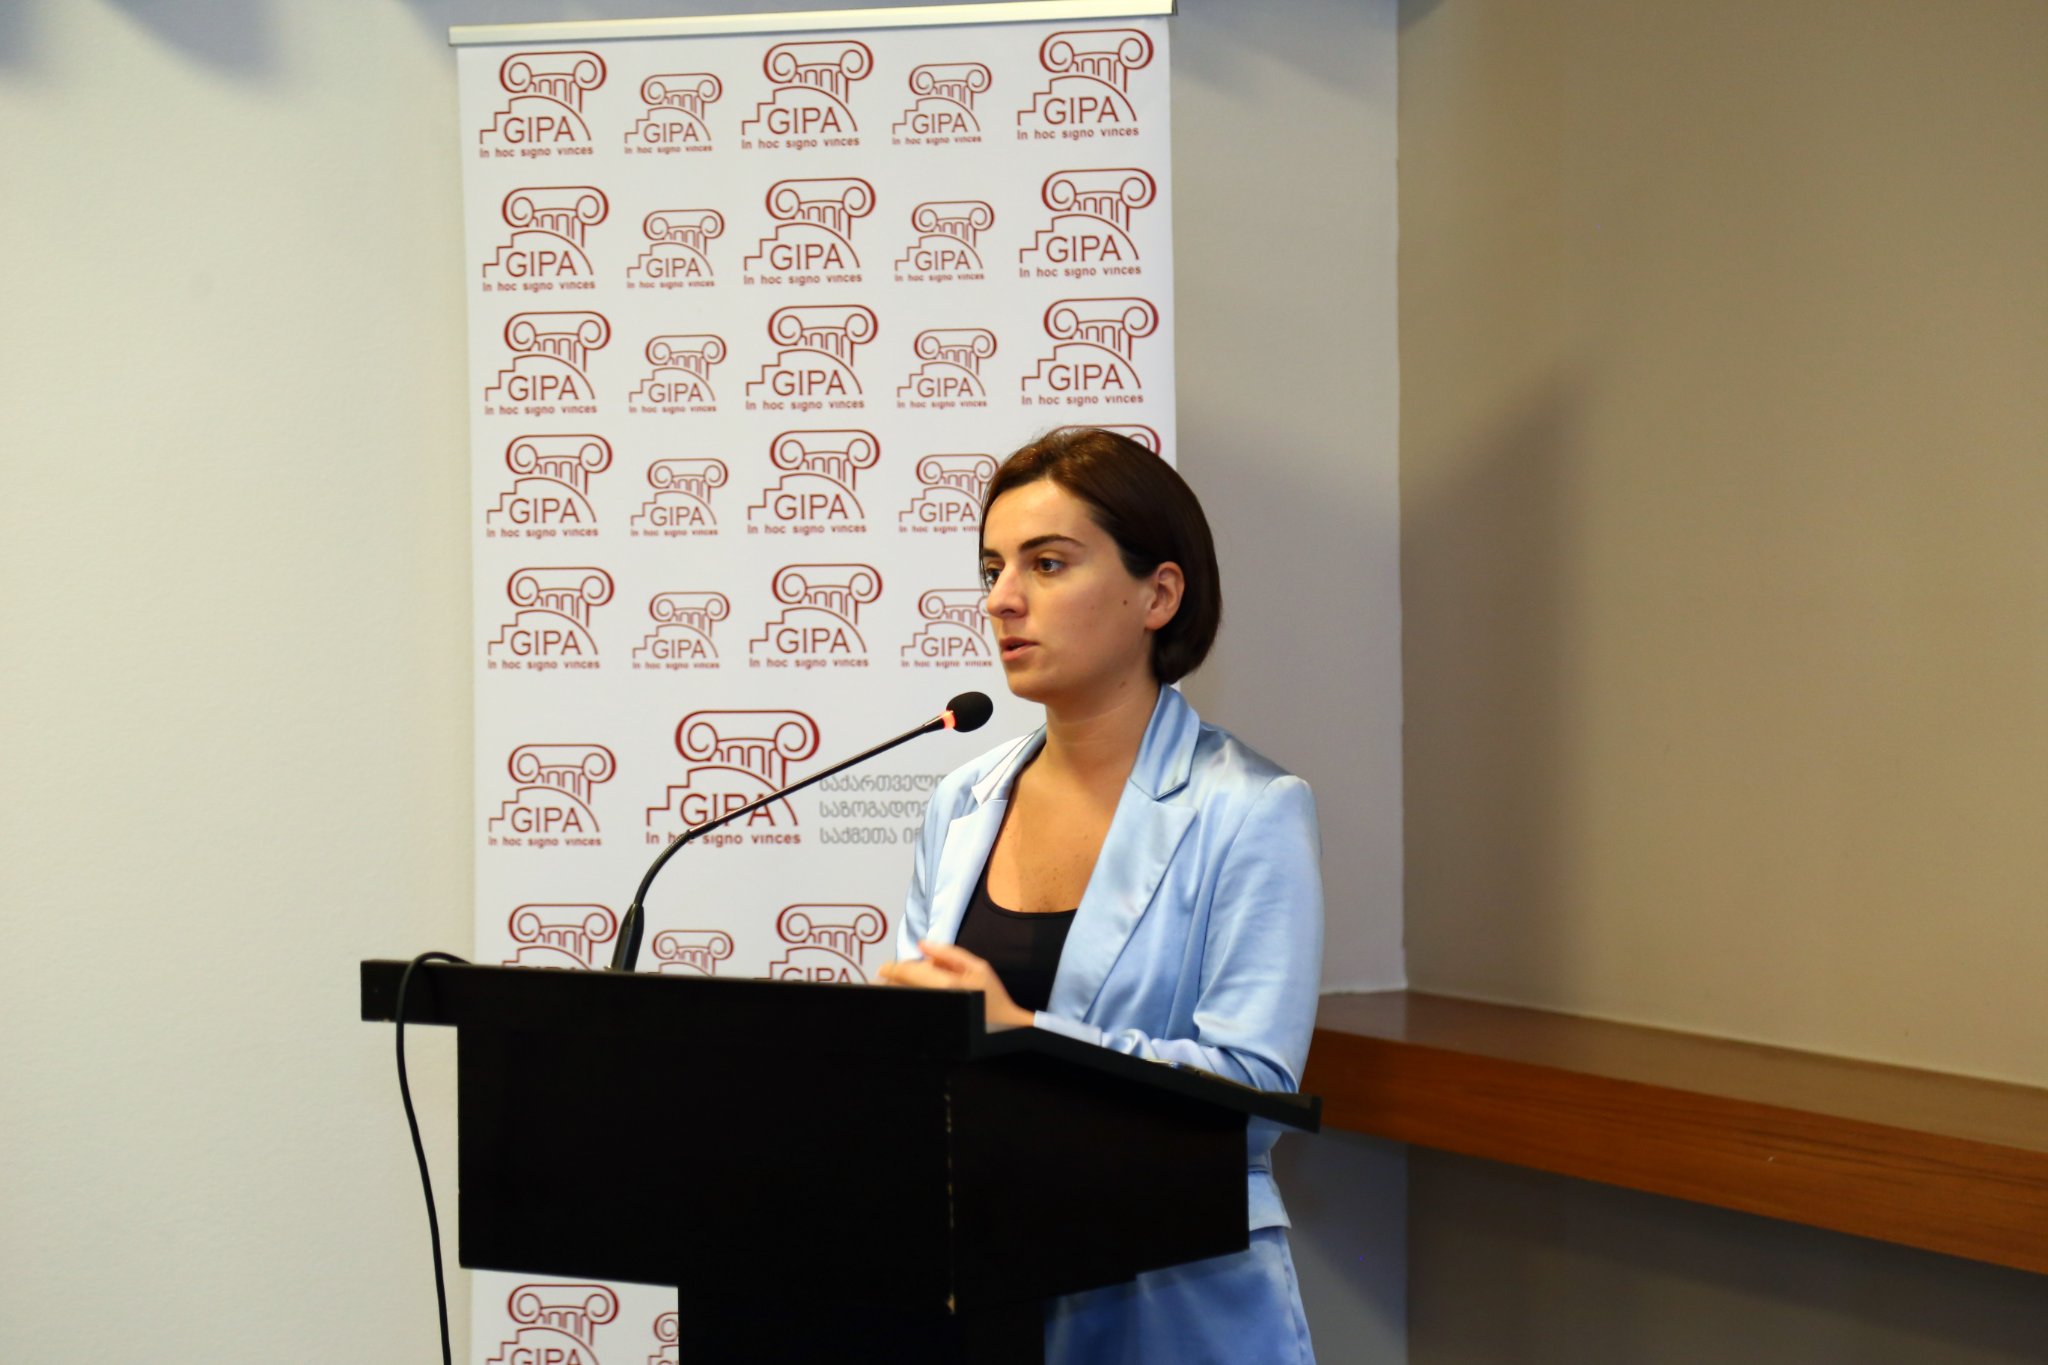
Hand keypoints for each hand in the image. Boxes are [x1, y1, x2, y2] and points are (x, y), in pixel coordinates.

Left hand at [875, 939, 1034, 1031]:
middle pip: (903, 988)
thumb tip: (921, 944)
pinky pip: (917, 1004)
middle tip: (885, 978)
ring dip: (900, 990)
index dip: (892, 969)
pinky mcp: (935, 1020)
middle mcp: (936, 999)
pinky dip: (910, 997)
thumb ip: (948, 953)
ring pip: (908, 997)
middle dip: (892, 982)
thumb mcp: (977, 966)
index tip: (883, 968)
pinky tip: (916, 994)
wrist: (1001, 1022)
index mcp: (945, 984)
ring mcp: (934, 1010)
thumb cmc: (990, 993)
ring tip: (901, 986)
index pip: (908, 973)